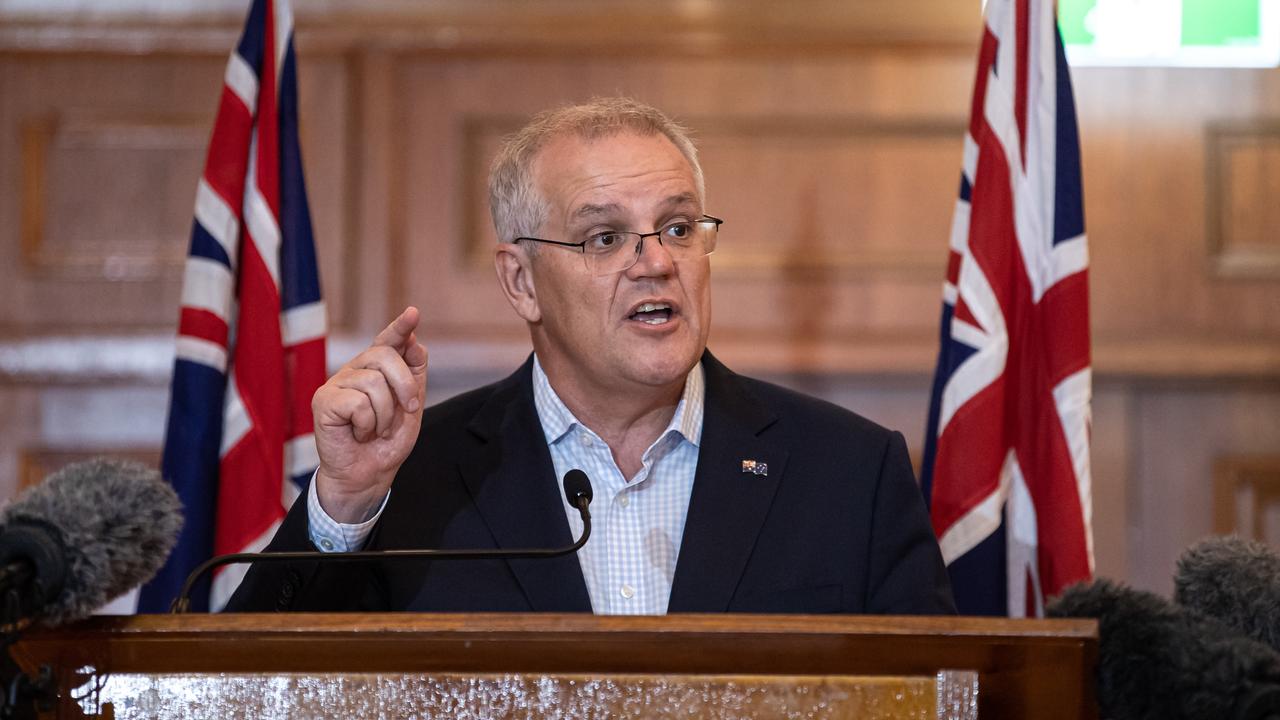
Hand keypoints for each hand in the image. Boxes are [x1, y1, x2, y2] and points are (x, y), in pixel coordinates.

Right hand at [311, 306, 426, 522]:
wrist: (369, 474)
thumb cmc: (386, 441)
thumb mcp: (409, 407)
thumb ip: (414, 375)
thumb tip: (416, 342)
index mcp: (375, 369)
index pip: (388, 340)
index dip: (400, 327)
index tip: (413, 313)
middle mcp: (354, 370)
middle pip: (384, 355)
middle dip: (405, 384)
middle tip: (408, 410)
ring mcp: (336, 384)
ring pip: (373, 382)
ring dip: (385, 415)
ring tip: (376, 429)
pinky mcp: (323, 401)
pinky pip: (357, 403)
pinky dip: (367, 424)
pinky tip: (359, 434)